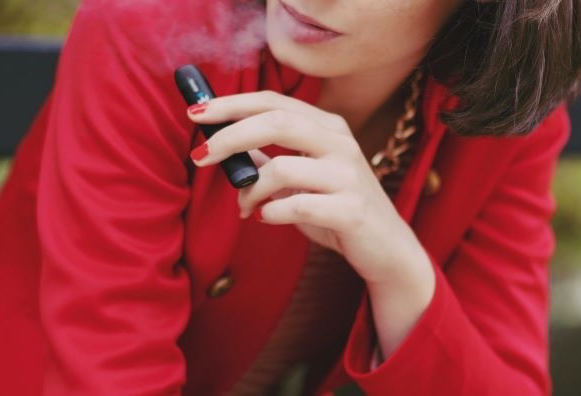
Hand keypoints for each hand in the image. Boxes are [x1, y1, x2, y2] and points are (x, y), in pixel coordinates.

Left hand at [186, 90, 429, 286]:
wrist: (386, 249)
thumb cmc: (336, 210)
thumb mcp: (301, 179)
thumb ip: (268, 161)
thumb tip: (224, 147)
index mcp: (327, 127)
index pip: (273, 102)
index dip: (232, 104)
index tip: (195, 112)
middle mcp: (340, 143)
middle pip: (277, 121)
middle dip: (230, 136)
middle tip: (199, 155)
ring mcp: (348, 175)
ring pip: (281, 168)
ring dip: (249, 190)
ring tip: (243, 206)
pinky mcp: (351, 210)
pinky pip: (297, 206)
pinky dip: (272, 213)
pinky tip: (267, 218)